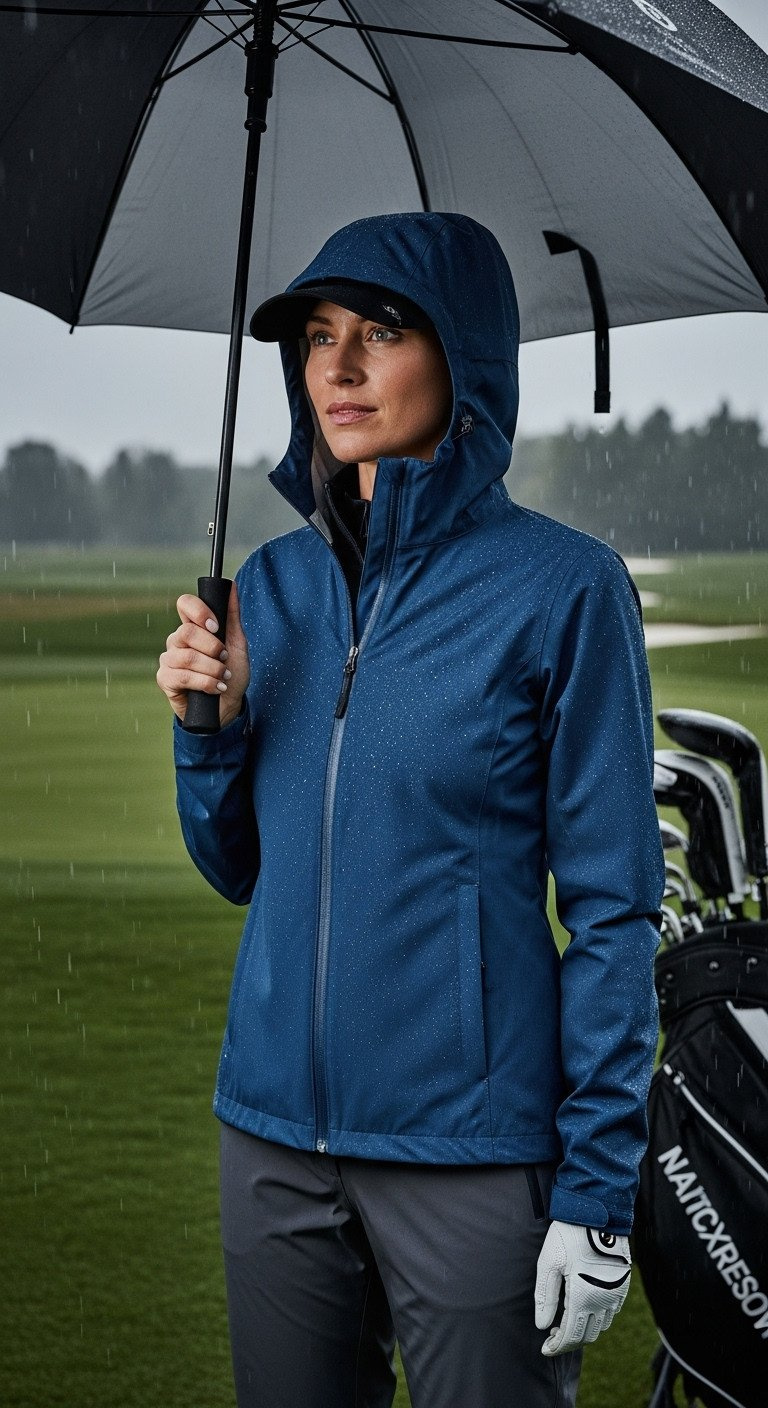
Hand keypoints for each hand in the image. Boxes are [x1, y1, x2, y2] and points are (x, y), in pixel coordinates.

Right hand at [156, 581, 249, 726]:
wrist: (227, 707)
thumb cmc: (231, 674)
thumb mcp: (238, 644)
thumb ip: (232, 616)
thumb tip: (232, 586)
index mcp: (193, 627)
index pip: (185, 604)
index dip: (198, 611)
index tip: (215, 626)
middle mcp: (177, 640)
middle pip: (187, 632)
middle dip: (212, 647)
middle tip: (225, 658)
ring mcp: (169, 659)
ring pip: (186, 656)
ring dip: (212, 669)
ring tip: (223, 677)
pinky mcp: (165, 679)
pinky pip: (182, 676)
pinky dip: (205, 683)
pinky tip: (215, 688)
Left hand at [534, 1221, 630, 1355]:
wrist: (598, 1213)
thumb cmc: (569, 1235)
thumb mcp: (549, 1263)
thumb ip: (545, 1297)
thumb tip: (542, 1326)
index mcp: (582, 1298)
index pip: (571, 1337)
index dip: (557, 1347)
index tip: (545, 1349)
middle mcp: (602, 1301)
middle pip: (586, 1336)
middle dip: (569, 1341)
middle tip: (553, 1335)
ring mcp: (615, 1295)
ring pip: (600, 1327)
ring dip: (584, 1329)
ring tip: (566, 1321)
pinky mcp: (622, 1286)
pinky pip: (612, 1313)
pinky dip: (598, 1318)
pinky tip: (585, 1308)